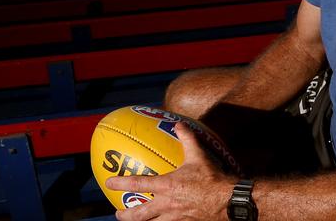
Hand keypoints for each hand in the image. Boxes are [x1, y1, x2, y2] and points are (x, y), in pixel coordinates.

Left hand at [106, 122, 234, 219]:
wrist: (227, 200)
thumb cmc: (211, 177)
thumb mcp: (198, 156)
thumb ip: (187, 139)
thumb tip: (179, 124)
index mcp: (167, 186)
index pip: (138, 184)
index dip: (120, 182)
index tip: (108, 182)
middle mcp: (167, 204)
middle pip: (139, 215)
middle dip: (125, 215)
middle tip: (118, 213)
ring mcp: (175, 217)